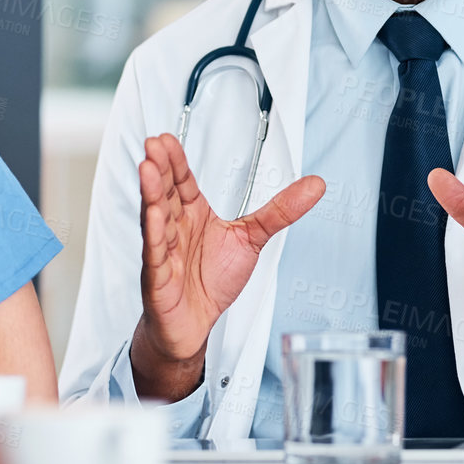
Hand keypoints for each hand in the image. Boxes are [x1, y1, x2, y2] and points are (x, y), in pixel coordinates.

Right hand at [130, 133, 324, 400]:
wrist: (194, 324)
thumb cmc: (212, 280)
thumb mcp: (252, 238)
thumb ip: (280, 211)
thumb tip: (316, 185)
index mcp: (193, 215)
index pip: (182, 182)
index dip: (176, 161)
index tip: (167, 139)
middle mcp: (175, 229)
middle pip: (166, 193)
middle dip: (160, 169)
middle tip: (155, 144)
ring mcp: (163, 252)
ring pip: (156, 219)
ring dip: (151, 194)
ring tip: (148, 169)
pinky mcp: (158, 279)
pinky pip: (155, 254)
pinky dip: (153, 235)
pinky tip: (152, 215)